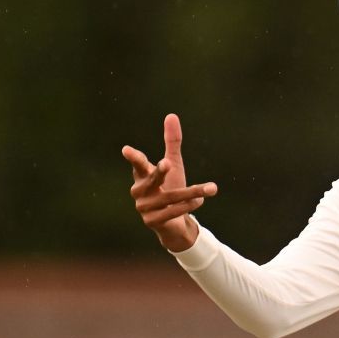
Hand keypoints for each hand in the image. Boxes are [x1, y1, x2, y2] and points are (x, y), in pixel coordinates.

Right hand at [122, 113, 217, 251]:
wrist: (173, 222)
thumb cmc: (170, 187)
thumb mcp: (173, 164)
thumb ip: (171, 142)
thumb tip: (171, 115)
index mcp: (142, 175)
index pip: (138, 164)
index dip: (133, 157)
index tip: (126, 150)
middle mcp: (139, 191)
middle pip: (151, 179)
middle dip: (159, 172)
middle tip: (167, 163)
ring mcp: (144, 208)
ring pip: (171, 197)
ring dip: (192, 192)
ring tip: (212, 187)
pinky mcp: (152, 222)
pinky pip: (174, 211)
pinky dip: (189, 205)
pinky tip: (201, 200)